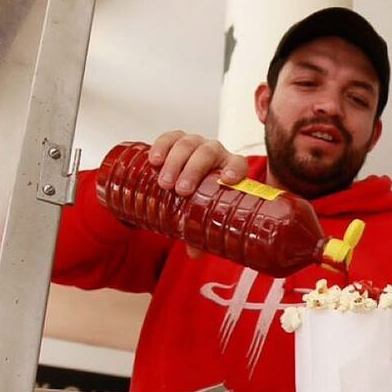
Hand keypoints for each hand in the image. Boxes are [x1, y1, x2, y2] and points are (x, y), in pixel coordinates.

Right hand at [148, 131, 248, 258]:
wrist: (182, 181)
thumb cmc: (199, 200)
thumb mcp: (202, 216)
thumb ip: (199, 234)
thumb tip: (194, 254)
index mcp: (229, 169)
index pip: (238, 163)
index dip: (235, 168)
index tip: (228, 179)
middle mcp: (214, 153)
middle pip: (207, 153)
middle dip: (193, 170)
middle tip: (181, 191)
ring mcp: (195, 144)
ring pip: (187, 144)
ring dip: (175, 162)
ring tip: (164, 183)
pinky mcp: (175, 140)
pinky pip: (169, 137)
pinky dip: (161, 145)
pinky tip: (154, 160)